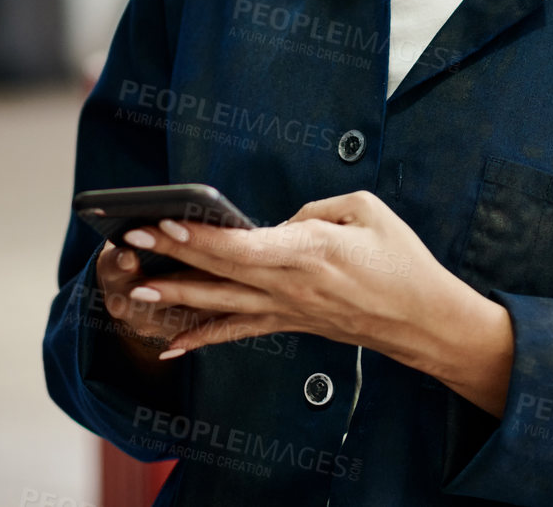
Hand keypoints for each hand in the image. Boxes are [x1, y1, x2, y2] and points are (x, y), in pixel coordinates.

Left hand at [117, 190, 514, 415]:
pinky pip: (238, 331)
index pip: (243, 245)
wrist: (421, 319)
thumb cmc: (400, 260)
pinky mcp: (289, 322)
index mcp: (309, 250)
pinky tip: (171, 344)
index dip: (202, 235)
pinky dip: (202, 338)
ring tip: (136, 287)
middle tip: (131, 235)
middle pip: (220, 269)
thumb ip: (316, 208)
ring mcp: (286, 309)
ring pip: (220, 302)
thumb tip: (281, 222)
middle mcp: (290, 284)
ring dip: (176, 294)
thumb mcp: (366, 210)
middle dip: (172, 251)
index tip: (167, 221)